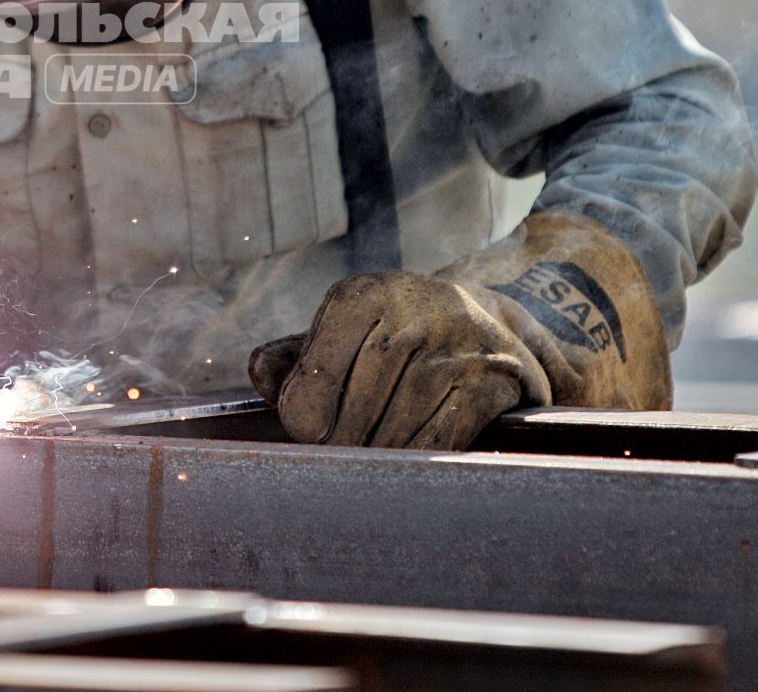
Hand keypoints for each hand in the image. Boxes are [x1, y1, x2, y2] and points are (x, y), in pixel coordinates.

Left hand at [248, 212, 669, 448]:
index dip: (305, 424)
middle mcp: (411, 309)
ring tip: (387, 453)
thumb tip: (260, 374)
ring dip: (386, 460)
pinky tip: (423, 454)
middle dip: (346, 450)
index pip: (305, 391)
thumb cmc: (399, 339)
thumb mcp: (343, 335)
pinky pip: (442, 443)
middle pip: (348, 424)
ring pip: (394, 440)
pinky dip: (426, 458)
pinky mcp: (497, 378)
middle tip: (353, 452)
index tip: (314, 430)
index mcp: (360, 296)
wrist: (497, 325)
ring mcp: (458, 342)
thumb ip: (295, 359)